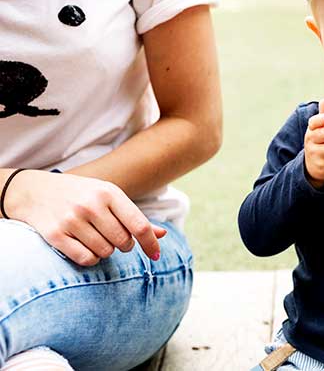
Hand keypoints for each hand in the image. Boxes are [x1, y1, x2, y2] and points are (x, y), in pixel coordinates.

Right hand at [5, 170, 166, 265]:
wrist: (34, 191)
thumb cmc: (80, 195)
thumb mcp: (108, 197)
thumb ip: (134, 216)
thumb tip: (162, 235)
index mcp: (109, 193)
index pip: (139, 225)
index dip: (151, 244)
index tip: (155, 256)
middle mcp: (91, 205)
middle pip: (123, 242)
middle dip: (123, 245)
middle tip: (114, 237)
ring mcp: (72, 220)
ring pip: (105, 253)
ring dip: (105, 251)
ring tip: (96, 238)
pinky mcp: (55, 234)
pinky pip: (85, 259)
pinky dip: (90, 259)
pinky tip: (85, 247)